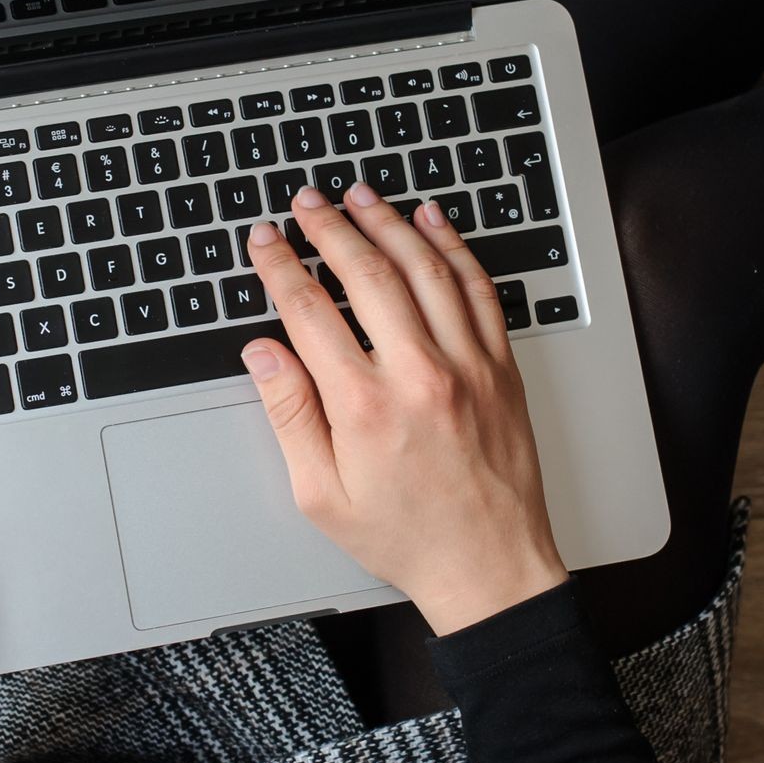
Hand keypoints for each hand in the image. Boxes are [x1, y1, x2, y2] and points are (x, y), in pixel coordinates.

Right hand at [241, 186, 568, 634]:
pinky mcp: (500, 367)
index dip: (280, 267)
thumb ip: (289, 415)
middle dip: (330, 229)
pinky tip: (431, 222)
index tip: (264, 241)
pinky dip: (453, 248)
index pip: (309, 312)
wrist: (489, 567)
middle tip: (306, 202)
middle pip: (367, 275)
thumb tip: (263, 354)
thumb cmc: (405, 537)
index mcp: (364, 407)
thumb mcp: (321, 494)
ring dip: (388, 224)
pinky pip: (477, 290)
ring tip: (360, 195)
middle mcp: (419, 375)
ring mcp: (468, 366)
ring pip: (425, 269)